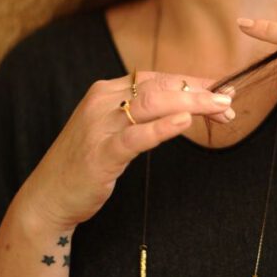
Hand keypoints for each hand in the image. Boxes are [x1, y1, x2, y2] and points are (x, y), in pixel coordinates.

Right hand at [22, 72, 235, 229]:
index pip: (157, 78)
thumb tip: (183, 107)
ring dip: (191, 103)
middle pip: (159, 86)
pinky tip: (184, 123)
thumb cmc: (86, 164)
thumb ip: (142, 115)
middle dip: (198, 92)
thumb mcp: (113, 130)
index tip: (221, 90)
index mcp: (107, 92)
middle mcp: (102, 102)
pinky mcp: (100, 154)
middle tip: (228, 102)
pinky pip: (135, 136)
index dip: (192, 82)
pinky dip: (162, 127)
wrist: (48, 198)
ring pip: (151, 103)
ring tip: (219, 108)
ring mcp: (99, 127)